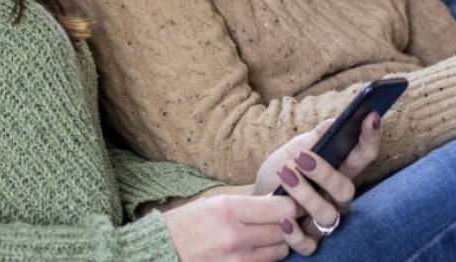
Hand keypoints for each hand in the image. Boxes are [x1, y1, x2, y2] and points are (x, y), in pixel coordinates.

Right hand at [165, 194, 304, 261]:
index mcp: (229, 209)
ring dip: (280, 242)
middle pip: (286, 230)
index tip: (293, 204)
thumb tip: (282, 198)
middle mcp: (235, 235)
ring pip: (280, 250)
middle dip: (290, 224)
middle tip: (287, 219)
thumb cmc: (187, 223)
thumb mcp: (215, 203)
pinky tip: (256, 249)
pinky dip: (267, 257)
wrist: (162, 251)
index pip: (283, 208)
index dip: (293, 205)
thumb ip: (249, 202)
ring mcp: (236, 259)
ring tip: (269, 234)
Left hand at [251, 115, 381, 247]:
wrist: (256, 197)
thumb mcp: (295, 148)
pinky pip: (309, 244)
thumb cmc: (281, 171)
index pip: (364, 155)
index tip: (370, 117)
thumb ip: (316, 137)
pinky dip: (296, 233)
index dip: (371, 138)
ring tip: (284, 176)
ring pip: (328, 215)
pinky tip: (284, 219)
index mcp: (341, 171)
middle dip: (325, 172)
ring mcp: (325, 221)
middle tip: (301, 156)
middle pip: (347, 189)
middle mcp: (338, 198)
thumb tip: (336, 120)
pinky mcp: (308, 241)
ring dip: (305, 195)